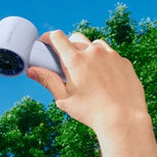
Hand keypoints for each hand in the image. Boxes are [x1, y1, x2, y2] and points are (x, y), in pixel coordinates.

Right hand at [25, 30, 156, 156]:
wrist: (123, 118)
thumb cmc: (91, 112)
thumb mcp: (64, 98)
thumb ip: (48, 80)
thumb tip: (31, 71)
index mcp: (75, 60)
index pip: (58, 37)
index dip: (49, 37)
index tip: (46, 42)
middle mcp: (93, 52)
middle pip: (76, 38)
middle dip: (68, 45)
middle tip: (66, 62)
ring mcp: (111, 55)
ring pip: (94, 44)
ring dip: (87, 51)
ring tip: (87, 69)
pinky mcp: (124, 61)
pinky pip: (111, 54)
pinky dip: (104, 60)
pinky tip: (104, 77)